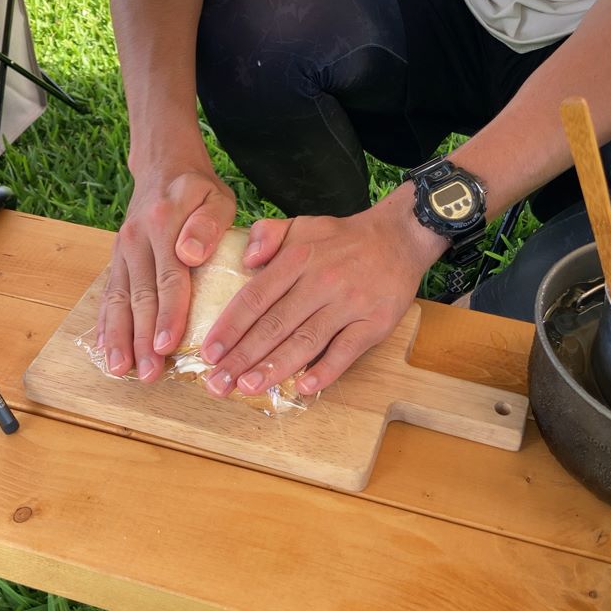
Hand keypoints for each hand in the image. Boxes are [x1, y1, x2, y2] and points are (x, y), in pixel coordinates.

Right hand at [97, 166, 235, 380]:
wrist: (163, 166)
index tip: (168, 346)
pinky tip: (106, 349)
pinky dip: (106, 323)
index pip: (168, 277)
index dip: (169, 315)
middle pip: (140, 296)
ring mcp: (122, 248)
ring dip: (119, 337)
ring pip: (118, 299)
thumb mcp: (217, 196)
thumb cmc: (198, 189)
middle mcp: (137, 238)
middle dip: (142, 339)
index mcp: (164, 223)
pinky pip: (108, 293)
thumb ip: (209, 223)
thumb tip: (190, 253)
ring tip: (120, 370)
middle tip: (147, 374)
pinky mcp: (116, 257)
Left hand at [198, 195, 444, 397]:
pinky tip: (303, 387)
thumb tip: (246, 260)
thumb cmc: (343, 238)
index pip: (256, 297)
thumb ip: (268, 234)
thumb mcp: (302, 223)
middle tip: (218, 382)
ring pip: (306, 341)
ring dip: (275, 367)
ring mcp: (349, 304)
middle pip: (275, 324)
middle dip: (243, 356)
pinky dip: (325, 370)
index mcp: (297, 258)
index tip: (210, 352)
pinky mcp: (375, 322)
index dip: (230, 327)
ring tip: (249, 387)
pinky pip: (346, 350)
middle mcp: (320, 281)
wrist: (401, 237)